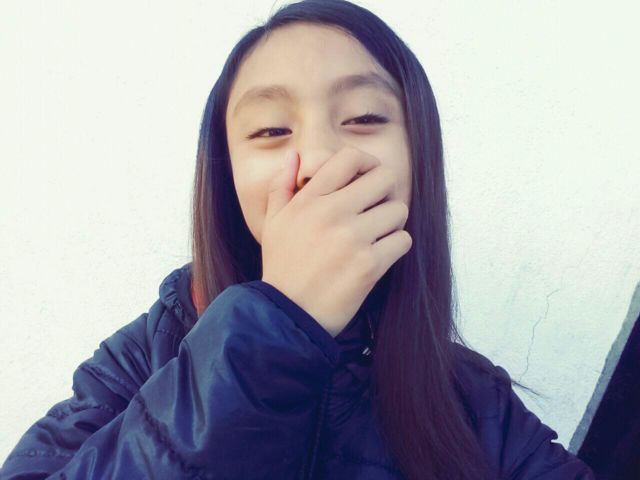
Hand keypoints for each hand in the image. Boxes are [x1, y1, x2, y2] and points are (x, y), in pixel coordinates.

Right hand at [261, 146, 411, 336]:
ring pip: (398, 210)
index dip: (367, 164)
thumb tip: (294, 155)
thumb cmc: (282, 267)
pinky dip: (395, 247)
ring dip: (391, 222)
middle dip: (385, 192)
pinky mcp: (369, 265)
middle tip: (376, 209)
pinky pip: (402, 240)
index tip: (366, 180)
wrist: (287, 316)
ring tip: (375, 236)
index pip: (350, 158)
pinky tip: (378, 256)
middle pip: (385, 178)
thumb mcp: (273, 223)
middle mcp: (331, 213)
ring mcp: (352, 239)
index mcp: (309, 199)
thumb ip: (281, 185)